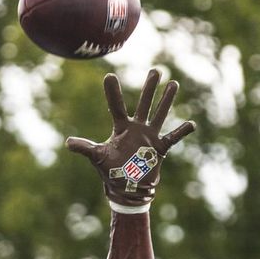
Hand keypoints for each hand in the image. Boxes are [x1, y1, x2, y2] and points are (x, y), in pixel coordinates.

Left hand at [66, 69, 195, 208]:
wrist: (127, 188)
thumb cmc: (111, 172)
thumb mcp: (97, 158)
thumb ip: (85, 148)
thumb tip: (68, 143)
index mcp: (122, 128)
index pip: (117, 106)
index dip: (113, 92)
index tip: (109, 76)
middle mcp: (137, 128)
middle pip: (145, 104)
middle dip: (150, 88)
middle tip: (156, 70)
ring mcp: (150, 137)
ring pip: (160, 114)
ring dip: (167, 100)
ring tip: (173, 84)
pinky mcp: (160, 149)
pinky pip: (173, 138)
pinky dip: (181, 132)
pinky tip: (191, 124)